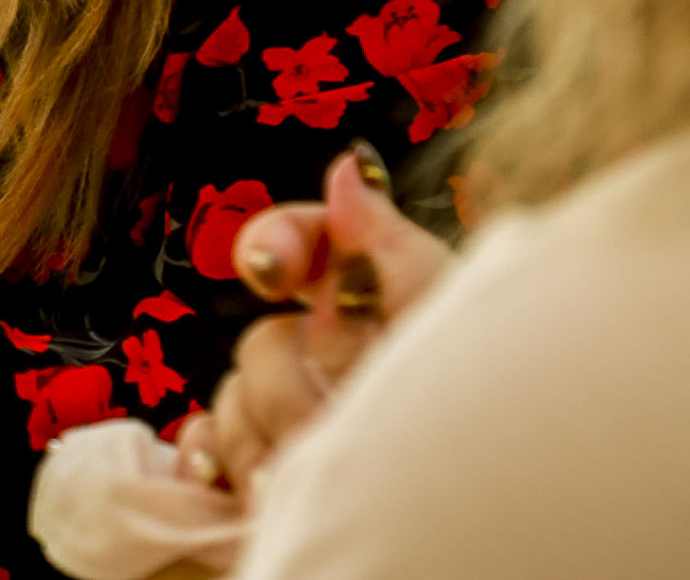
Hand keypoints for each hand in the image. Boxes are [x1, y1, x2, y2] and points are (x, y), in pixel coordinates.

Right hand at [175, 146, 454, 506]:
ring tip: (327, 474)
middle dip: (295, 384)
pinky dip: (218, 465)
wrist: (478, 523)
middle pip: (262, 340)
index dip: (275, 243)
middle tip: (341, 421)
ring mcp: (293, 421)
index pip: (302, 244)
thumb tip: (346, 166)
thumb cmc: (484, 420)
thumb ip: (392, 247)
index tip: (269, 270)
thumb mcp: (450, 325)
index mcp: (374, 310)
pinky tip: (258, 488)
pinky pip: (205, 449)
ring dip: (272, 441)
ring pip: (234, 401)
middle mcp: (328, 361)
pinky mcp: (261, 477)